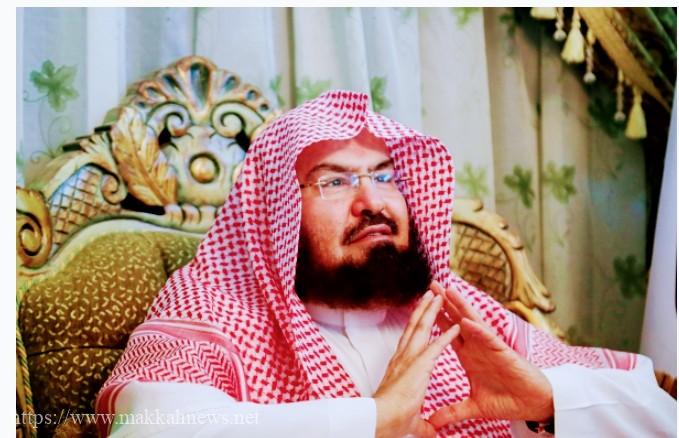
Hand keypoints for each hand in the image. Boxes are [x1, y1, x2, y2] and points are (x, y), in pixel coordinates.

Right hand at [374, 291, 460, 437]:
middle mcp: (402, 358)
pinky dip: (448, 335)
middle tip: (430, 294)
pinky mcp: (419, 365)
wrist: (380, 420)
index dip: (415, 326)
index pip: (409, 341)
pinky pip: (437, 346)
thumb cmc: (389, 420)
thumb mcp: (411, 420)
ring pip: (422, 329)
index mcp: (399, 367)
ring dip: (432, 311)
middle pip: (414, 327)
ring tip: (439, 296)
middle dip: (422, 309)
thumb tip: (431, 432)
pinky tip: (457, 325)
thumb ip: (423, 423)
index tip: (420, 315)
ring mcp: (409, 359)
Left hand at [429, 281, 553, 428]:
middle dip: (445, 303)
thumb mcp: (474, 407)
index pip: (448, 333)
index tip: (421, 306)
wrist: (533, 406)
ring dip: (460, 307)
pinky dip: (478, 330)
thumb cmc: (508, 400)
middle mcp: (478, 347)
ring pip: (473, 323)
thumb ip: (453, 411)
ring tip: (448, 291)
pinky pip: (489, 339)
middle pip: (458, 320)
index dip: (435, 319)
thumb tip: (433, 421)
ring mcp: (491, 348)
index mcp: (469, 356)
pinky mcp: (504, 353)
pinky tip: (467, 321)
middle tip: (431, 285)